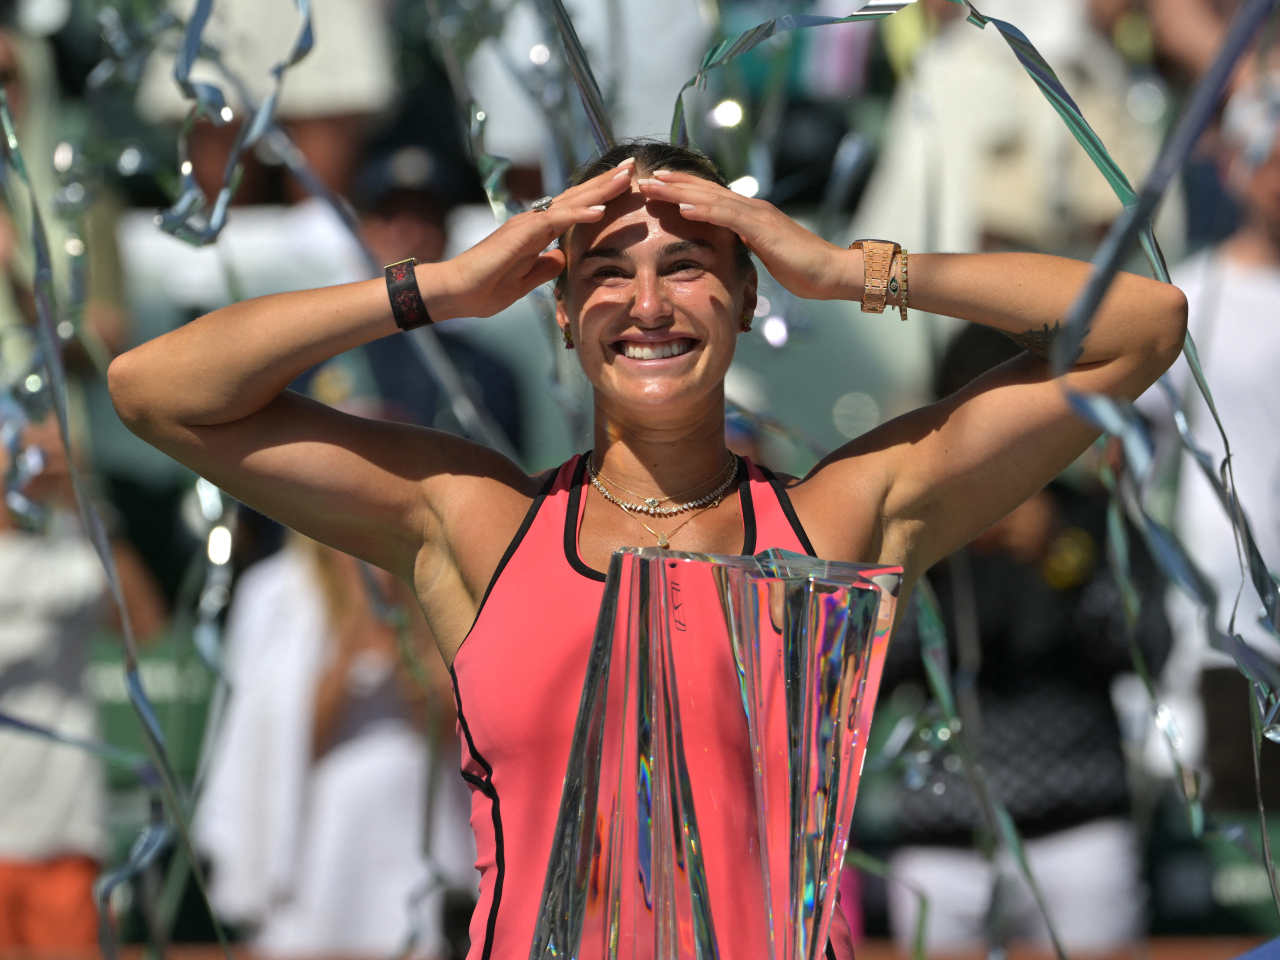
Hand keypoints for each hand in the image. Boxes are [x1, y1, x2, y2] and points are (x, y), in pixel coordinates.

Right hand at [426, 158, 636, 320]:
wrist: (455, 293)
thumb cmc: (484, 289)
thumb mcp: (525, 281)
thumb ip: (545, 268)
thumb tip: (563, 257)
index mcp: (536, 233)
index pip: (574, 210)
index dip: (599, 197)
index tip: (624, 188)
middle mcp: (532, 222)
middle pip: (576, 198)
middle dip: (606, 182)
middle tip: (632, 167)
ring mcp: (526, 225)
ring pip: (569, 202)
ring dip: (600, 190)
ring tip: (625, 178)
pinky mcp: (519, 235)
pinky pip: (554, 221)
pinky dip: (579, 214)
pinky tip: (601, 210)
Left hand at [635, 171, 860, 301]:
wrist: (832, 273)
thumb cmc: (802, 269)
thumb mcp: (764, 256)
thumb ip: (745, 246)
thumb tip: (727, 247)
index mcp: (750, 215)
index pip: (709, 197)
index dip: (682, 190)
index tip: (655, 187)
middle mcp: (751, 208)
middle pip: (705, 191)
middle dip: (672, 184)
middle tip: (643, 178)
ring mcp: (757, 215)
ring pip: (711, 198)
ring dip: (680, 191)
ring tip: (654, 186)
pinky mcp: (763, 229)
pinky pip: (728, 218)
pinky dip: (704, 211)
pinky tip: (684, 208)